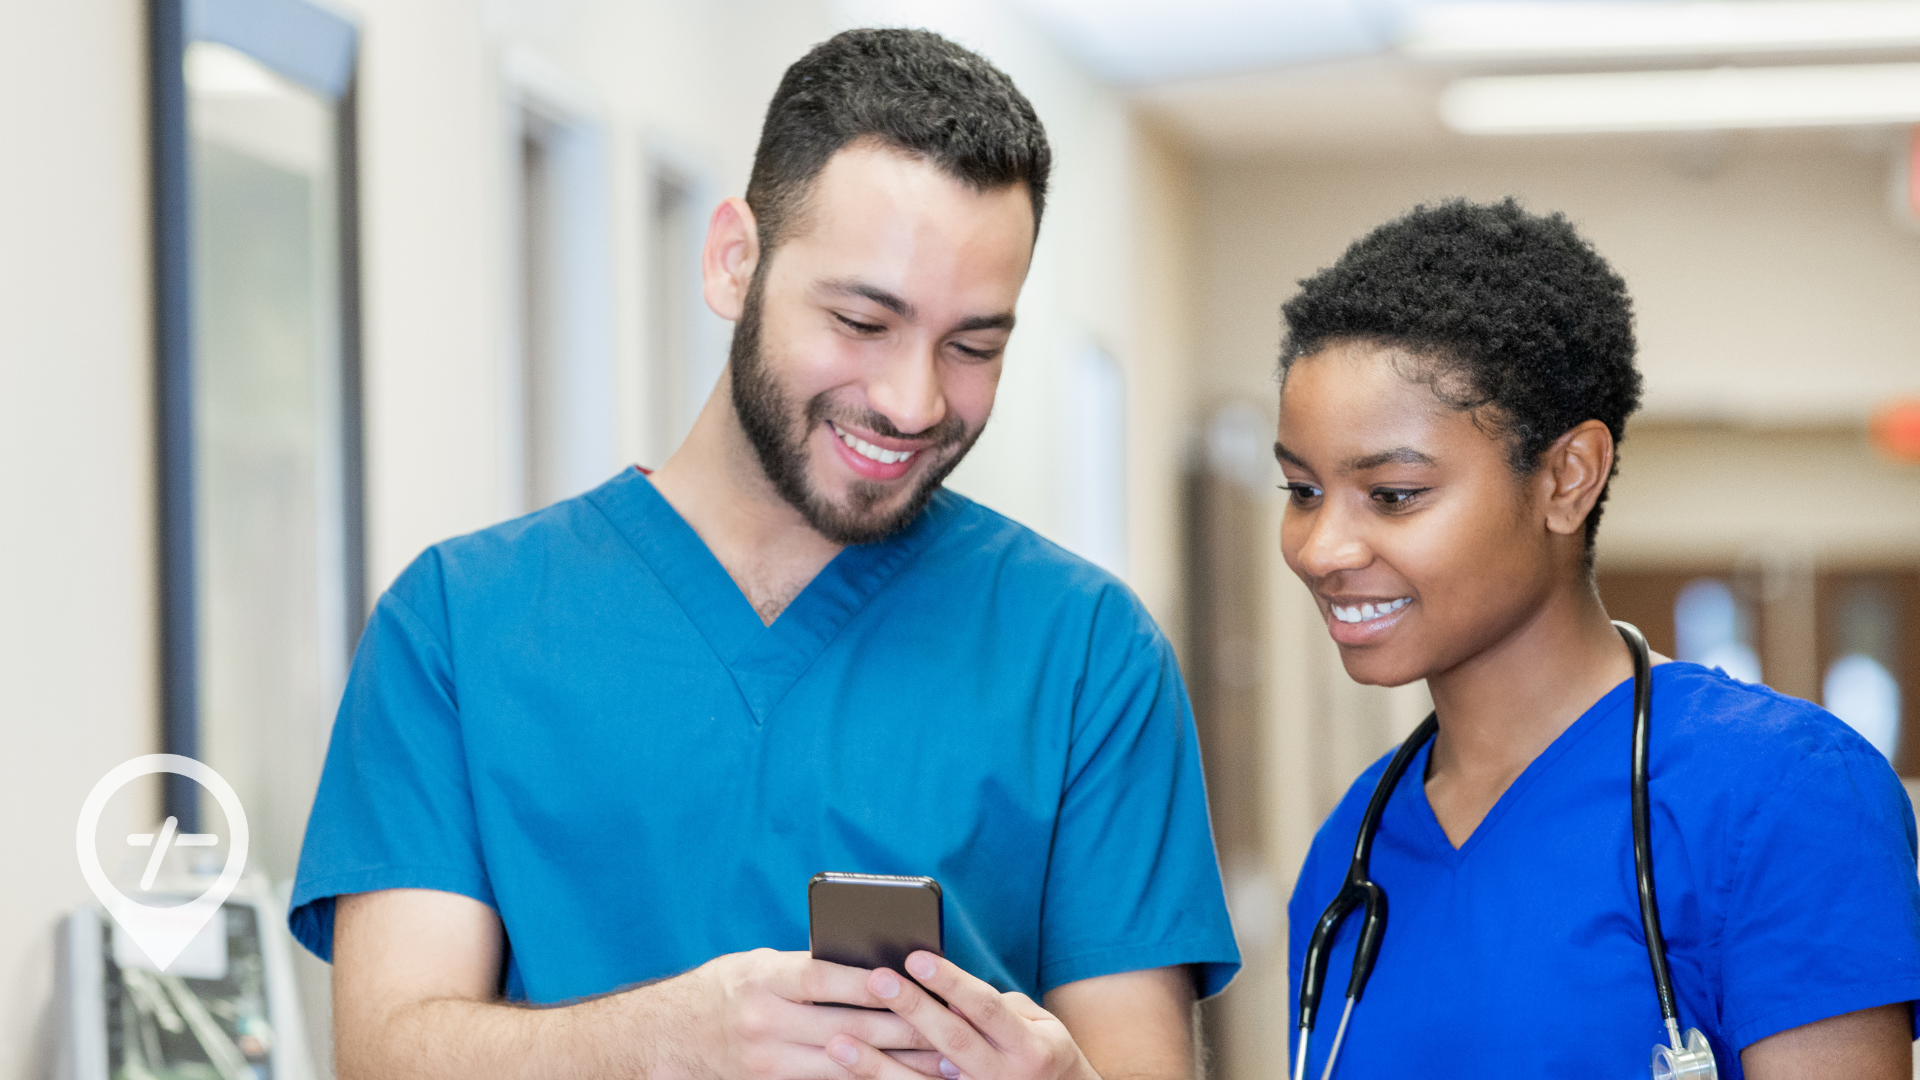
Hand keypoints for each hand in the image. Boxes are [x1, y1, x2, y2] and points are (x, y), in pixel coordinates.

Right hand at [683, 948, 940, 1079]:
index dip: (871, 983)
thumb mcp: (757, 964)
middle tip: (949, 1028)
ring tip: (940, 1061)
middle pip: (846, 1027)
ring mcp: (768, 1061)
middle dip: (903, 1030)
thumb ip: (805, 966)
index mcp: (763, 980)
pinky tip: (901, 1078)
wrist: (668, 1037)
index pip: (826, 979)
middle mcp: (764, 1023)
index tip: (914, 982)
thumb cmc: (724, 989)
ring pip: (846, 1064)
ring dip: (898, 1063)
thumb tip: (869, 961)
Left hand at [823, 952, 1099, 1079]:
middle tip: (877, 979)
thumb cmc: (1042, 1053)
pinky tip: (849, 1072)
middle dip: (913, 1008)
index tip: (916, 957)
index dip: (950, 982)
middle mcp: (1005, 1078)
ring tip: (840, 1041)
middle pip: (952, 1040)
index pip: (985, 1007)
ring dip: (877, 1064)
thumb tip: (944, 990)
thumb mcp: (1039, 1026)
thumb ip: (996, 1008)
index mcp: (1029, 1047)